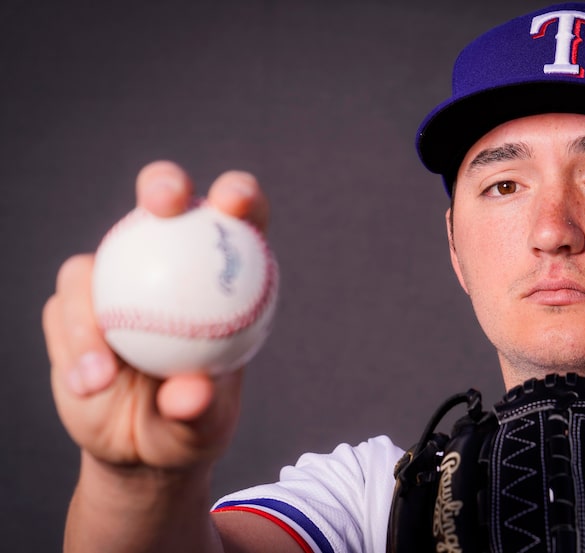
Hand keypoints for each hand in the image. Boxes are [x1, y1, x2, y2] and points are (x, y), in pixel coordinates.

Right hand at [44, 161, 269, 470]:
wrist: (140, 446)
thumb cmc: (191, 424)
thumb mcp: (205, 425)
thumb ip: (200, 408)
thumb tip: (189, 393)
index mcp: (219, 275)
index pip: (238, 220)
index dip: (239, 194)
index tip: (233, 203)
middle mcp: (167, 264)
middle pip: (162, 204)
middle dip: (163, 184)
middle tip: (162, 205)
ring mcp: (114, 282)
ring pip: (93, 265)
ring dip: (92, 314)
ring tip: (104, 376)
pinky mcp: (72, 309)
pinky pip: (63, 312)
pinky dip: (74, 347)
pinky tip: (90, 384)